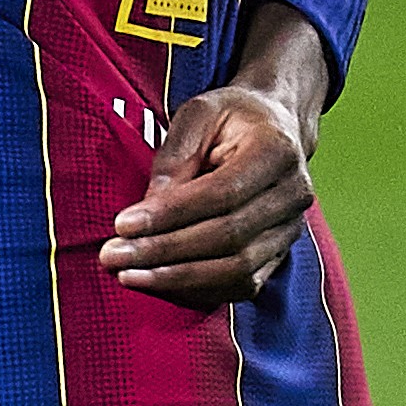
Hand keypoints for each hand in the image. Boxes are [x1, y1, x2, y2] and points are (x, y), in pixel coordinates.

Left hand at [101, 85, 317, 304]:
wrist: (277, 127)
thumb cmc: (230, 118)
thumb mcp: (197, 115)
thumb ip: (174, 157)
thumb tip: (148, 207)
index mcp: (276, 151)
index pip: (221, 193)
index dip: (170, 214)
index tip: (121, 224)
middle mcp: (293, 194)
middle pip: (229, 237)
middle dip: (165, 251)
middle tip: (112, 256)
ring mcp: (291, 228)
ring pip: (239, 269)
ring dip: (178, 278)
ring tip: (127, 275)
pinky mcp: (280, 252)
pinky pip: (243, 284)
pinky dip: (199, 290)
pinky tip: (157, 285)